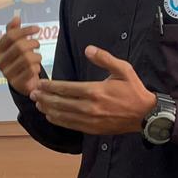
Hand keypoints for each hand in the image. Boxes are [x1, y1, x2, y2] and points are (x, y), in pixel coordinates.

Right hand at [0, 16, 42, 95]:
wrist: (22, 82)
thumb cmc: (19, 60)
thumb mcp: (15, 44)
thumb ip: (13, 31)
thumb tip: (16, 18)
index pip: (11, 35)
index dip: (25, 30)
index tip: (37, 28)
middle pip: (19, 46)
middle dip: (32, 43)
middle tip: (37, 44)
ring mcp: (7, 73)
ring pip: (27, 58)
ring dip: (37, 56)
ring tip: (37, 58)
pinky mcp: (16, 83)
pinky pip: (31, 70)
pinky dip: (37, 67)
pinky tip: (35, 68)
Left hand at [30, 45, 155, 133]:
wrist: (145, 115)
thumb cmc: (134, 90)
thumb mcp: (123, 69)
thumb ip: (104, 58)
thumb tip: (88, 49)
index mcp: (95, 91)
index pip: (66, 89)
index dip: (50, 86)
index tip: (39, 83)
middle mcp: (89, 107)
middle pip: (60, 103)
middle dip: (44, 97)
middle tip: (32, 93)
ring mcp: (90, 120)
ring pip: (63, 116)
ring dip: (48, 109)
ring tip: (37, 103)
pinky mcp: (92, 129)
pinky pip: (70, 125)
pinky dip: (58, 120)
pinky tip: (51, 116)